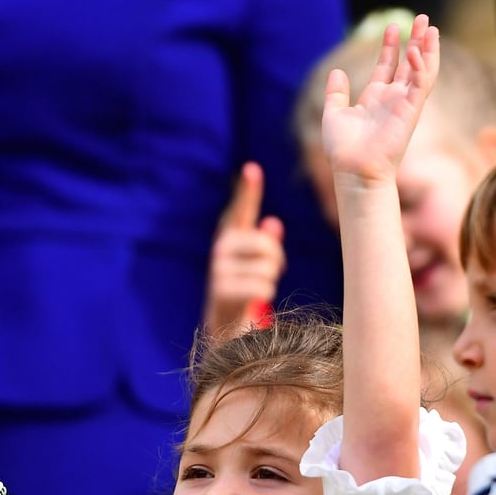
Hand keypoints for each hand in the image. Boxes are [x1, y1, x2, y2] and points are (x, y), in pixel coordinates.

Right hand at [205, 162, 284, 336]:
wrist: (223, 326)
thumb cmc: (244, 290)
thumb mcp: (255, 264)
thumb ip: (264, 243)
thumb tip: (273, 224)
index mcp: (230, 237)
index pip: (241, 210)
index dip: (248, 190)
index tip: (252, 168)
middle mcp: (220, 248)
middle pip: (266, 244)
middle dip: (276, 260)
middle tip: (270, 273)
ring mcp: (218, 269)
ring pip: (267, 267)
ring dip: (270, 281)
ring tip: (257, 289)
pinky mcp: (221, 290)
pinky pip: (262, 287)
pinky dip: (264, 295)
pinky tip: (252, 301)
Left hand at [322, 14, 439, 184]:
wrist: (354, 170)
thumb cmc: (343, 150)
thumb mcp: (334, 115)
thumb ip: (336, 94)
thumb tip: (336, 72)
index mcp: (374, 99)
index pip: (387, 67)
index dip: (391, 47)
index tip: (391, 28)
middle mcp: (392, 100)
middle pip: (409, 64)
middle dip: (416, 41)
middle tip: (421, 18)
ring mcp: (404, 105)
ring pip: (422, 71)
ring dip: (427, 49)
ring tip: (429, 28)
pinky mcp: (412, 111)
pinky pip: (421, 83)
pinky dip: (421, 66)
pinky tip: (415, 51)